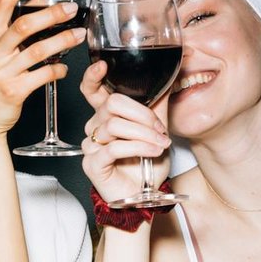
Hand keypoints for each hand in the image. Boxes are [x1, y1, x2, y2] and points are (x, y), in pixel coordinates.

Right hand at [0, 0, 85, 138]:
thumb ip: (13, 29)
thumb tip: (39, 2)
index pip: (2, 4)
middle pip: (24, 25)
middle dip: (51, 15)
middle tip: (72, 9)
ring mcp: (2, 72)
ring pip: (37, 51)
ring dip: (62, 41)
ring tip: (79, 36)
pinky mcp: (14, 91)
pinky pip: (42, 76)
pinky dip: (57, 70)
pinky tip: (64, 68)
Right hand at [78, 60, 171, 203]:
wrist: (145, 196)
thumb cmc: (147, 164)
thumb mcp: (158, 130)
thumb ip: (158, 106)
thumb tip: (168, 81)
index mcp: (108, 115)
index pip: (92, 90)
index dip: (93, 77)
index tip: (104, 66)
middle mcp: (96, 127)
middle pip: (112, 103)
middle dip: (142, 115)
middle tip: (159, 129)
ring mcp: (92, 145)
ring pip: (115, 126)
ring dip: (145, 134)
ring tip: (161, 144)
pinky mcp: (93, 163)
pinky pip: (114, 147)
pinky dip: (139, 147)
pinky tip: (153, 151)